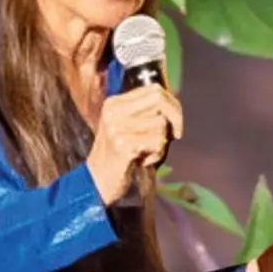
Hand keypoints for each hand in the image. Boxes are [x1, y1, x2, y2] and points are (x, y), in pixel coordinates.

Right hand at [85, 86, 183, 204]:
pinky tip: (144, 161)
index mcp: (114, 103)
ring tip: (148, 152)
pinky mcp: (123, 145)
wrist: (96, 182)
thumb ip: (144, 112)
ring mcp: (116, 128)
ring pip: (160, 123)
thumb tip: (175, 103)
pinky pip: (156, 142)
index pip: (153, 89)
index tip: (175, 118)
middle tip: (176, 133)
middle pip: (159, 100)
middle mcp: (114, 112)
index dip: (171, 102)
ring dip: (162, 141)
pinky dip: (157, 153)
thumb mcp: (126, 126)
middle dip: (175, 116)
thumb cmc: (118, 155)